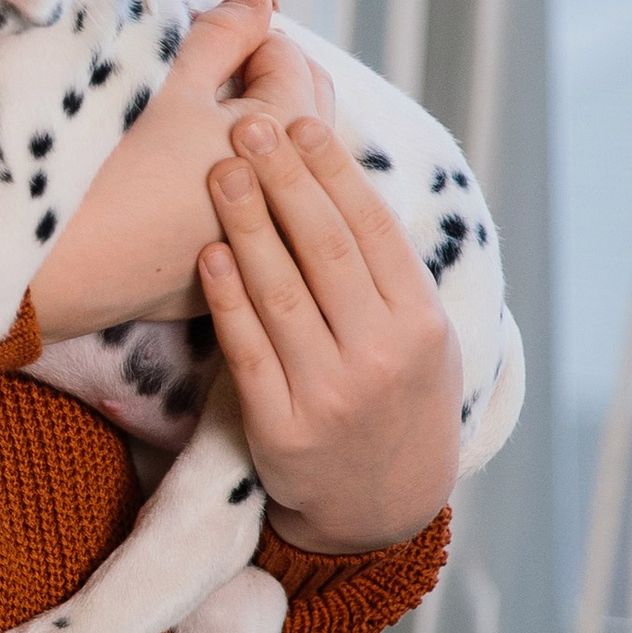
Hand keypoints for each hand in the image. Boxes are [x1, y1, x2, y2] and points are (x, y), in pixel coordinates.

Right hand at [29, 0, 330, 341]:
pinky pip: (252, 215)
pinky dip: (236, 187)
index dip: (239, 35)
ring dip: (254, 136)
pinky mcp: (229, 276)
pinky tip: (186, 180)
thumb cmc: (110, 168)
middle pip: (299, 112)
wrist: (56, 271)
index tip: (191, 40)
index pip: (287, 56)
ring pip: (279, 167)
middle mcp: (294, 196)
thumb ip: (222, 35)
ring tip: (197, 123)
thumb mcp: (167, 84)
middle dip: (260, 80)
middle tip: (201, 73)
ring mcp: (264, 243)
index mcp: (288, 135)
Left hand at [199, 116, 459, 551]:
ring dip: (247, 225)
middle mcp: (382, 356)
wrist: (384, 509)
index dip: (333, 172)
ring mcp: (331, 395)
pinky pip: (248, 350)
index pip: (373, 230)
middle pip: (325, 250)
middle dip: (284, 180)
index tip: (300, 123)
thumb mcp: (422, 338)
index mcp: (422, 324)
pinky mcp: (282, 429)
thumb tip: (339, 175)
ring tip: (220, 172)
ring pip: (282, 293)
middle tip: (248, 125)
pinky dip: (227, 297)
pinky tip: (209, 253)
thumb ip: (389, 272)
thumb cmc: (396, 399)